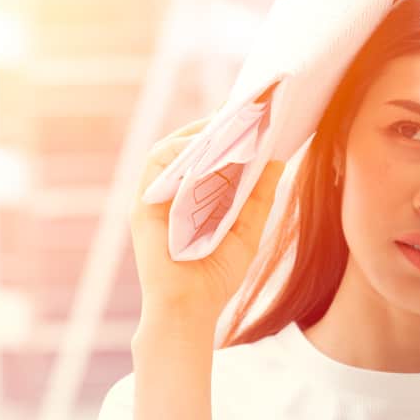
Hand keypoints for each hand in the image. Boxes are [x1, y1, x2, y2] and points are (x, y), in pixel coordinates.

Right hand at [129, 114, 285, 341]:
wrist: (191, 311)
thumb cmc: (215, 276)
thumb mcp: (247, 230)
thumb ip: (258, 197)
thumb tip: (277, 160)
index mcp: (194, 197)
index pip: (206, 154)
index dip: (224, 131)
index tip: (251, 112)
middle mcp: (171, 194)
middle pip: (187, 147)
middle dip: (212, 124)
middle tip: (242, 108)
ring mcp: (155, 199)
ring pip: (168, 151)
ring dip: (196, 134)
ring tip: (226, 123)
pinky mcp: (143, 208)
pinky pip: (156, 168)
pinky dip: (178, 153)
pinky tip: (202, 148)